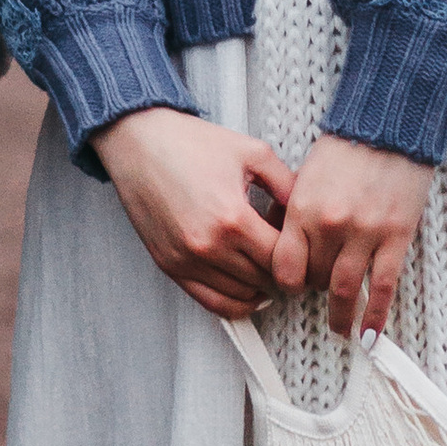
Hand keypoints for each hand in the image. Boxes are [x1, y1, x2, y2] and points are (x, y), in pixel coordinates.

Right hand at [95, 108, 299, 319]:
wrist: (138, 142)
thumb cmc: (188, 143)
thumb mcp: (252, 152)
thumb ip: (287, 184)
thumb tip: (308, 212)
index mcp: (233, 218)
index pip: (282, 259)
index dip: (301, 256)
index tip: (304, 248)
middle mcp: (208, 245)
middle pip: (264, 280)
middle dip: (282, 270)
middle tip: (289, 256)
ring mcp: (186, 260)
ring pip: (241, 295)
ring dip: (260, 286)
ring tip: (267, 267)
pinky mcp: (169, 265)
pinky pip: (210, 302)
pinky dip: (234, 303)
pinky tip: (248, 291)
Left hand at [269, 135, 434, 338]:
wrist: (388, 127)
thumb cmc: (345, 148)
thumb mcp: (304, 177)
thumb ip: (293, 213)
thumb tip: (282, 244)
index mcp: (302, 208)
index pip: (284, 266)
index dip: (286, 282)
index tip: (291, 286)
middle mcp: (330, 225)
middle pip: (315, 279)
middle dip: (316, 289)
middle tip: (320, 292)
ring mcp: (365, 233)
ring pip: (346, 289)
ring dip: (342, 315)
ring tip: (341, 330)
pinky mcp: (396, 236)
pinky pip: (383, 286)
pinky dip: (376, 315)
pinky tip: (370, 335)